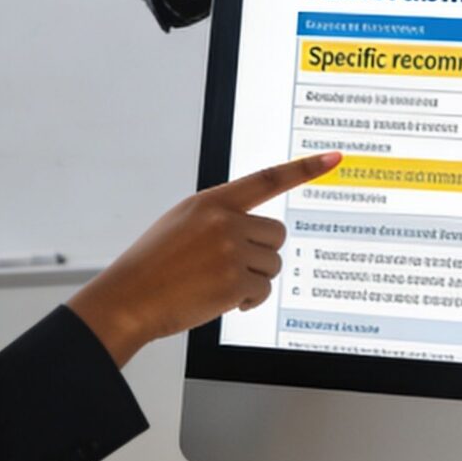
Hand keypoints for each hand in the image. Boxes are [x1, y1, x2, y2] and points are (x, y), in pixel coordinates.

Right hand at [66, 151, 340, 366]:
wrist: (129, 298)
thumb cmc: (152, 264)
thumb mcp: (181, 223)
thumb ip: (217, 218)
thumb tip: (253, 230)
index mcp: (211, 202)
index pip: (266, 179)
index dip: (303, 169)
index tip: (333, 158)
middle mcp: (224, 221)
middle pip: (276, 234)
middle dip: (262, 253)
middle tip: (232, 267)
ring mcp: (230, 251)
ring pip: (271, 265)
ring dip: (253, 280)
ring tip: (218, 285)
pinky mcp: (233, 282)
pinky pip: (262, 291)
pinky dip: (247, 301)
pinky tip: (220, 300)